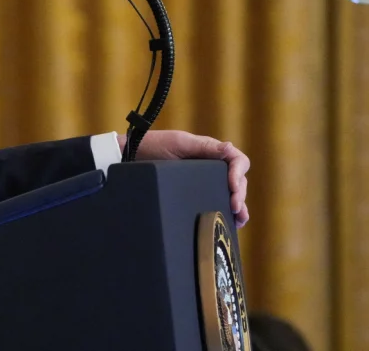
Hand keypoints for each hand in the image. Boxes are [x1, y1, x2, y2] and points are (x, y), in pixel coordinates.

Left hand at [118, 130, 250, 227]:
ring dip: (239, 207)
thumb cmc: (152, 147)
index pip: (237, 161)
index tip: (232, 187)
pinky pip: (215, 203)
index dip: (239, 174)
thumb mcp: (179, 144)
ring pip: (230, 195)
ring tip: (239, 220)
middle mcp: (210, 168)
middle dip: (240, 194)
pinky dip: (226, 214)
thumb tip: (231, 148)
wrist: (128, 159)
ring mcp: (203, 183)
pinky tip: (231, 224)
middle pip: (238, 180)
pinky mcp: (194, 196)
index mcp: (210, 152)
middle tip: (234, 208)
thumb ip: (205, 147)